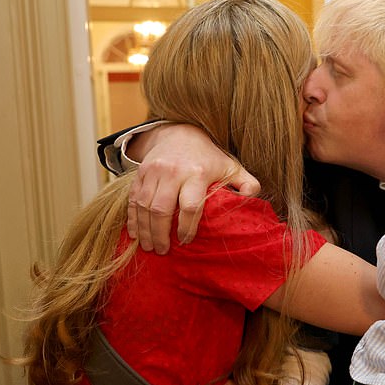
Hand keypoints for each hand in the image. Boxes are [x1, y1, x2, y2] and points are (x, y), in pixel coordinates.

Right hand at [127, 123, 260, 253]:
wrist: (180, 133)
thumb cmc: (209, 157)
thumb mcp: (231, 167)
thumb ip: (246, 183)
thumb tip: (251, 199)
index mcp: (197, 174)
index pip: (190, 206)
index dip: (187, 227)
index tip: (186, 241)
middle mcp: (173, 172)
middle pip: (161, 209)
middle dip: (161, 234)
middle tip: (163, 251)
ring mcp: (153, 172)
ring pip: (144, 206)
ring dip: (145, 230)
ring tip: (149, 247)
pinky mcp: (140, 173)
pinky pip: (133, 199)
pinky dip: (133, 218)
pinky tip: (136, 234)